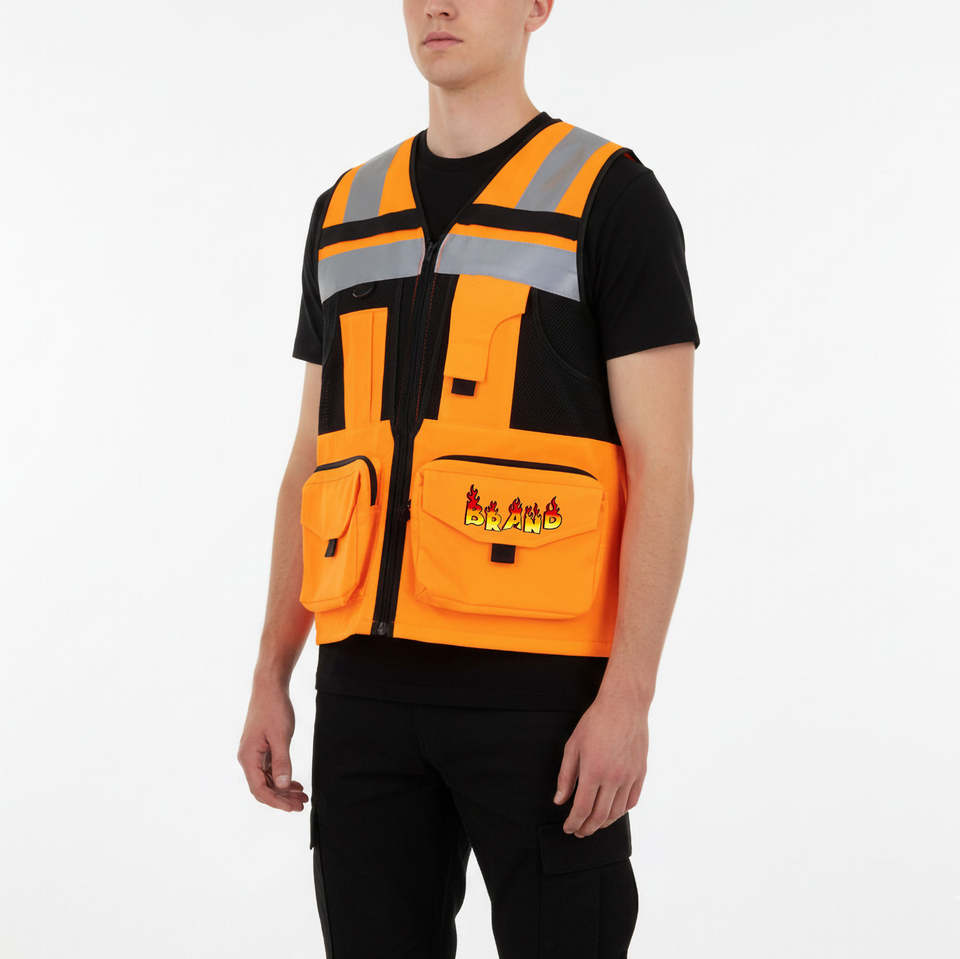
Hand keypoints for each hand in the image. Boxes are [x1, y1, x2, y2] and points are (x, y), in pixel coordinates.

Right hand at [237, 684, 308, 811]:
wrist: (269, 687)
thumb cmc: (274, 709)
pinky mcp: (261, 748)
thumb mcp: (281, 736)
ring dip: (284, 789)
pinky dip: (283, 777)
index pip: (260, 789)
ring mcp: (254, 754)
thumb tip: (282, 786)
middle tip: (302, 805)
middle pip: (264, 787)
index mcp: (248, 758)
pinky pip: (270, 769)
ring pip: (268, 779)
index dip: (276, 801)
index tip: (293, 807)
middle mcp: (248, 758)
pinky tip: (295, 783)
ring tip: (303, 796)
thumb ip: (282, 761)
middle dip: (282, 798)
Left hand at [553, 680, 648, 836]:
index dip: (573, 823)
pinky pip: (632, 800)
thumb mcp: (573, 746)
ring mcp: (629, 776)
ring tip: (594, 824)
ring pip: (617, 812)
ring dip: (604, 823)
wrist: (624, 706)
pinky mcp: (640, 773)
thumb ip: (566, 776)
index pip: (582, 809)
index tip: (568, 828)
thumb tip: (560, 800)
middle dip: (587, 828)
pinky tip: (613, 811)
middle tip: (579, 831)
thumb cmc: (596, 721)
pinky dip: (621, 811)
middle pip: (599, 816)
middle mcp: (613, 778)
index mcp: (593, 771)